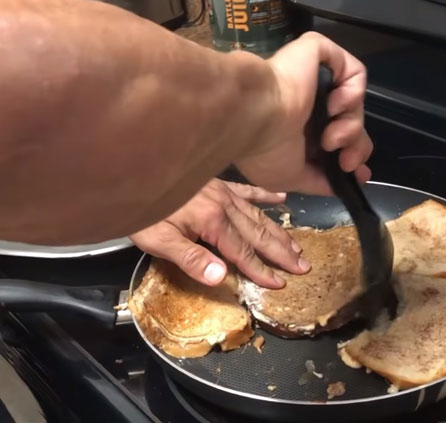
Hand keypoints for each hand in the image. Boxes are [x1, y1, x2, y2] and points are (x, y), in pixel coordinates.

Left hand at [129, 179, 309, 287]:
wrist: (133, 170)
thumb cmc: (142, 211)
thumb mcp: (159, 240)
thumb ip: (191, 259)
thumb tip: (220, 277)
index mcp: (212, 221)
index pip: (243, 252)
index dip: (262, 270)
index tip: (280, 283)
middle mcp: (224, 205)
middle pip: (259, 233)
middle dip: (282, 252)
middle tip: (304, 265)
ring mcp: (223, 192)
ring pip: (258, 215)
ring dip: (279, 231)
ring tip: (297, 245)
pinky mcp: (217, 183)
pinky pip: (247, 190)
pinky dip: (265, 195)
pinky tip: (281, 197)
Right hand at [235, 31, 372, 195]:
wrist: (254, 115)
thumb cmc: (264, 148)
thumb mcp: (291, 178)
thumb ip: (320, 182)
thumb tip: (344, 185)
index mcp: (298, 126)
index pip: (338, 136)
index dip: (353, 152)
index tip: (358, 171)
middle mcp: (308, 101)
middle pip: (352, 122)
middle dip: (356, 146)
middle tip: (347, 160)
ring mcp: (315, 76)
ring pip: (355, 104)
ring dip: (351, 128)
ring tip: (331, 136)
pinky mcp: (320, 54)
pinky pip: (355, 73)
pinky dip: (353, 93)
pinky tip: (334, 106)